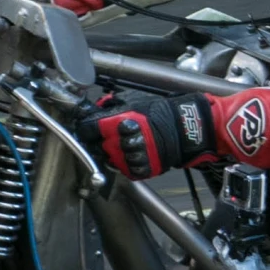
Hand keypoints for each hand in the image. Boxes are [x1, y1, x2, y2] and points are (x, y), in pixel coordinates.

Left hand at [76, 92, 216, 178]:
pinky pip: (124, 170)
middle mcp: (117, 142)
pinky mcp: (138, 170)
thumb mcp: (133, 99)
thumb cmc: (161, 113)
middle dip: (99, 142)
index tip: (87, 129)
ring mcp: (127, 158)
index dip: (85, 129)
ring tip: (128, 144)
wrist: (184, 129)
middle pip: (95, 147)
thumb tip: (96, 107)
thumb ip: (111, 104)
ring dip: (114, 153)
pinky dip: (127, 163)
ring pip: (109, 160)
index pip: (85, 130)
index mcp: (114, 123)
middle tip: (110, 137)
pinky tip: (136, 153)